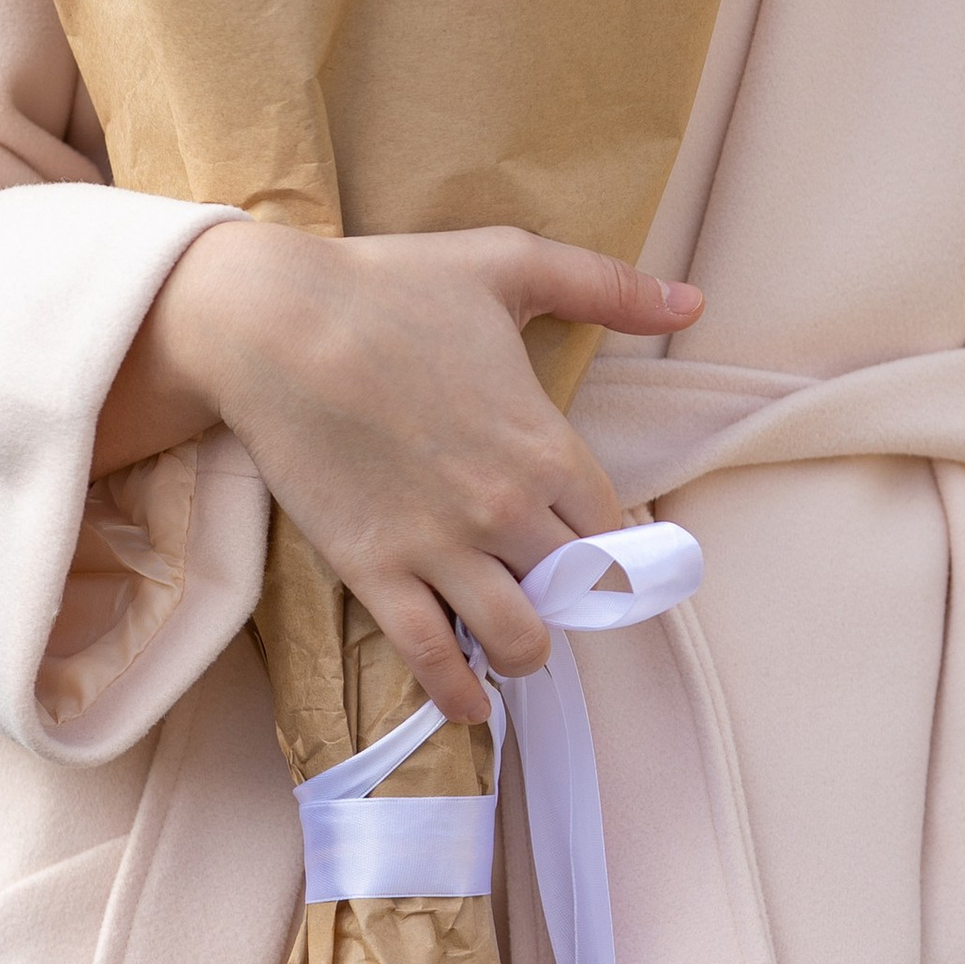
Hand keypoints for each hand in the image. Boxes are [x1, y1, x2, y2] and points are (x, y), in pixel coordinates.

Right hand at [112, 220, 702, 724]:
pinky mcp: (375, 573)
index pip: (615, 531)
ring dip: (527, 650)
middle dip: (573, 597)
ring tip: (517, 636)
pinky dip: (458, 692)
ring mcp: (440, 548)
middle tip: (551, 588)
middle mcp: (505, 508)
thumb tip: (692, 301)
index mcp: (545, 443)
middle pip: (576, 591)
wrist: (272, 323)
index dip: (611, 545)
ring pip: (519, 641)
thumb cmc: (389, 285)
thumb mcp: (507, 264)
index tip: (597, 548)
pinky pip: (431, 659)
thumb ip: (606, 287)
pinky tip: (469, 699)